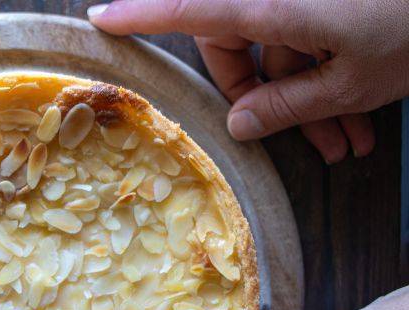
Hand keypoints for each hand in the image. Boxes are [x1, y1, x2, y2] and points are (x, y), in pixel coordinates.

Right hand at [87, 0, 408, 162]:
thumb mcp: (354, 79)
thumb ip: (288, 105)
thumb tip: (239, 124)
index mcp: (269, 5)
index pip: (186, 11)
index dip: (139, 16)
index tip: (98, 18)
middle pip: (237, 45)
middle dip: (268, 100)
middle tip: (310, 144)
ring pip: (282, 49)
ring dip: (311, 100)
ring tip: (350, 146)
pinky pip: (310, 36)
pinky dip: (331, 76)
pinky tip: (360, 120)